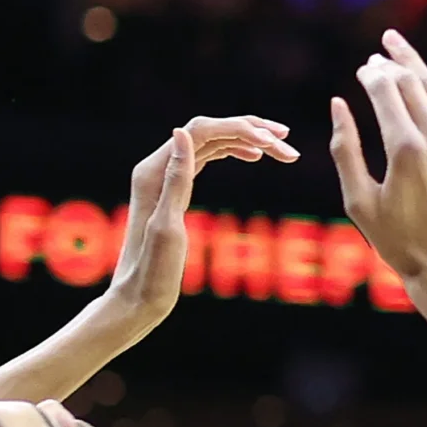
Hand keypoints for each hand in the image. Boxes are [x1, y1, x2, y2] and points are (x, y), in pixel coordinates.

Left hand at [108, 114, 296, 323]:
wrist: (138, 296)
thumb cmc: (153, 270)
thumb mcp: (167, 226)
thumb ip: (177, 178)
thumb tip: (183, 132)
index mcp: (153, 171)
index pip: (202, 131)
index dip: (240, 130)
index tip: (276, 142)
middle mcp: (157, 167)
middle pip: (209, 131)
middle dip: (250, 132)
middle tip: (288, 144)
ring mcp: (165, 177)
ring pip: (211, 143)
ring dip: (247, 141)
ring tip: (283, 151)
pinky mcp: (174, 189)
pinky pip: (207, 158)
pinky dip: (233, 152)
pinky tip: (255, 157)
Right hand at [331, 30, 426, 283]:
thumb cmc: (399, 242)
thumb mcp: (359, 201)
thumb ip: (345, 150)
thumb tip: (337, 105)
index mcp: (405, 150)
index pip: (387, 91)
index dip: (372, 74)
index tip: (361, 69)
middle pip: (413, 83)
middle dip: (392, 65)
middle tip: (375, 57)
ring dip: (417, 66)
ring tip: (398, 50)